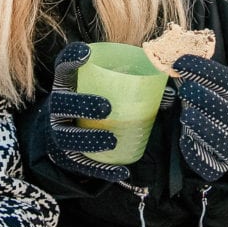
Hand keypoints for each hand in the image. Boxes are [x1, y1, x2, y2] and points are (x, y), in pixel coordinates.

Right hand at [38, 41, 130, 183]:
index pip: (63, 67)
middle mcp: (57, 107)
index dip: (71, 59)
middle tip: (107, 107)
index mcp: (66, 84)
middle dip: (83, 104)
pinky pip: (84, 166)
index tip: (86, 53)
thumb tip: (170, 94)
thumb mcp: (98, 88)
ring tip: (113, 139)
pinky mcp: (68, 159)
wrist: (62, 132)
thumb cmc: (89, 102)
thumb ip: (127, 83)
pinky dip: (103, 170)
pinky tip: (123, 173)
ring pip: (70, 137)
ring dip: (91, 138)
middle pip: (63, 104)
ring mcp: (59, 134)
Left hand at [170, 53, 227, 181]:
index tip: (180, 62)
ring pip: (223, 140)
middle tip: (186, 89)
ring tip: (186, 115)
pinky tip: (185, 140)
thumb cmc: (219, 105)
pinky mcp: (220, 166)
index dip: (205, 71)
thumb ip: (199, 77)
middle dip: (207, 99)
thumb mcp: (218, 88)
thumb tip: (171, 60)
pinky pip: (210, 164)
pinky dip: (197, 154)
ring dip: (204, 126)